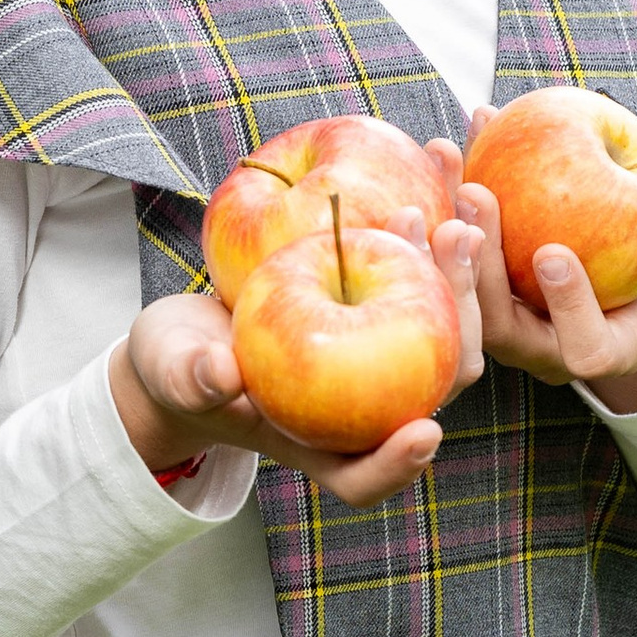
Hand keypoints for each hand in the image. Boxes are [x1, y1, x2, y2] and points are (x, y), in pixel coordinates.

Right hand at [109, 199, 485, 510]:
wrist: (195, 331)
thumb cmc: (180, 363)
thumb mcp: (174, 368)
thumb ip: (194, 375)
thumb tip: (219, 374)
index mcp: (318, 444)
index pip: (366, 473)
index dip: (399, 463)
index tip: (424, 433)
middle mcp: (366, 407)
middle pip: (434, 386)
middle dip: (459, 323)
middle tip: (457, 251)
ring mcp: (384, 359)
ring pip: (445, 327)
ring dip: (462, 269)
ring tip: (460, 205)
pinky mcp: (387, 313)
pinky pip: (425, 274)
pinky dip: (438, 226)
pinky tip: (440, 162)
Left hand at [457, 119, 636, 414]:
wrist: (620, 265)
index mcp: (601, 350)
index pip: (580, 348)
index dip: (567, 307)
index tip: (552, 252)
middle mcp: (542, 349)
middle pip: (499, 326)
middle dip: (482, 267)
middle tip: (479, 195)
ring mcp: (500, 324)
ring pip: (459, 294)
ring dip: (449, 231)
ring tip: (455, 164)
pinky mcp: (471, 290)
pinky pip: (447, 254)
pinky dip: (445, 201)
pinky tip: (449, 143)